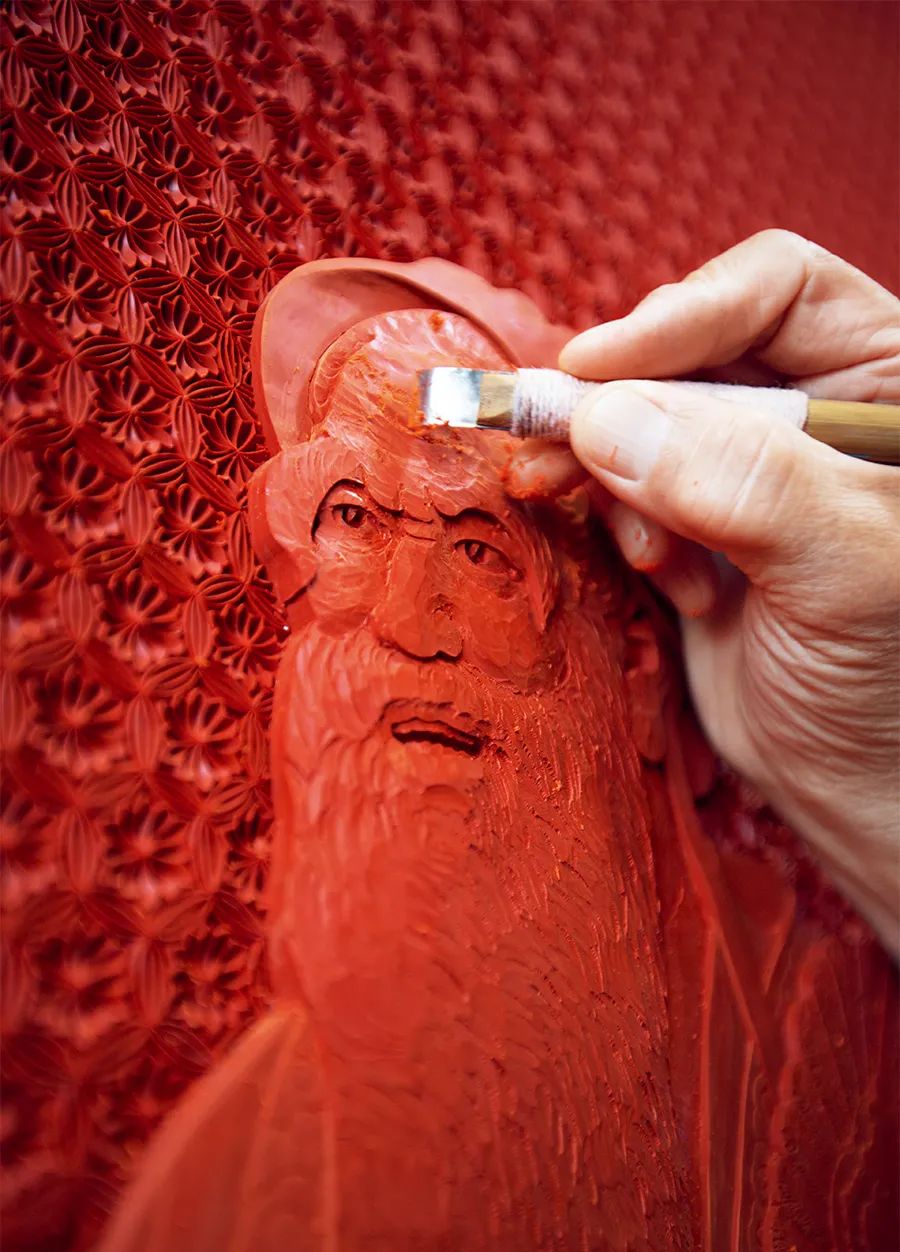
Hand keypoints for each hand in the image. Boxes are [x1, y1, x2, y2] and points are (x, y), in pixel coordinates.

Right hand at [510, 231, 899, 954]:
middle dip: (623, 403)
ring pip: (642, 416)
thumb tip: (608, 417)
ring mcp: (747, 466)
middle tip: (552, 441)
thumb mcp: (842, 570)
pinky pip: (623, 483)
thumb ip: (740, 483)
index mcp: (887, 383)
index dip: (684, 316)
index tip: (598, 368)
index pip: (779, 290)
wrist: (851, 782)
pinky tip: (664, 577)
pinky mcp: (694, 521)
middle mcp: (815, 409)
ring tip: (617, 531)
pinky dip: (615, 519)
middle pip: (691, 349)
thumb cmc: (889, 680)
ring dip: (605, 466)